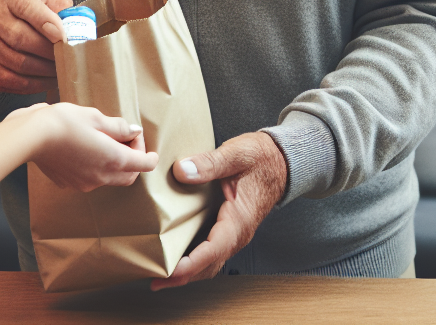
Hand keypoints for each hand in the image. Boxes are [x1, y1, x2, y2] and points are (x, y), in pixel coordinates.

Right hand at [0, 0, 73, 93]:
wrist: (13, 26)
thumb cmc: (40, 14)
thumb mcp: (51, 2)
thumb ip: (62, 8)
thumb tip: (73, 27)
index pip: (26, 6)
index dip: (45, 22)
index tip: (63, 37)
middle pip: (20, 38)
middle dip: (48, 52)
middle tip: (68, 59)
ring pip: (17, 63)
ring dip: (44, 71)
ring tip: (63, 71)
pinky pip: (11, 81)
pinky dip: (34, 85)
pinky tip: (49, 81)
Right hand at [13, 102, 159, 189]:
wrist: (31, 136)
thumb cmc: (65, 122)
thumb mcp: (96, 117)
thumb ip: (119, 127)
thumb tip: (134, 131)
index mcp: (113, 160)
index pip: (144, 164)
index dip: (147, 151)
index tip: (139, 138)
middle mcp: (101, 178)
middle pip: (129, 176)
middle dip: (133, 160)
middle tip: (124, 139)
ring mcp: (84, 184)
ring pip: (110, 179)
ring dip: (114, 164)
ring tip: (103, 141)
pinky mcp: (69, 183)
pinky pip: (90, 179)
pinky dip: (95, 168)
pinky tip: (85, 150)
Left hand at [150, 131, 287, 289]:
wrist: (281, 161)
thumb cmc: (261, 158)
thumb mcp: (235, 154)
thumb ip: (209, 163)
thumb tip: (181, 171)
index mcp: (239, 220)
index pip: (212, 251)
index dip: (189, 265)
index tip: (168, 271)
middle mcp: (238, 233)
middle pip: (208, 265)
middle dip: (181, 277)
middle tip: (154, 280)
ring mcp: (235, 234)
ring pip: (210, 263)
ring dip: (187, 272)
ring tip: (160, 273)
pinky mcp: (230, 229)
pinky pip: (211, 252)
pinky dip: (194, 260)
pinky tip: (177, 255)